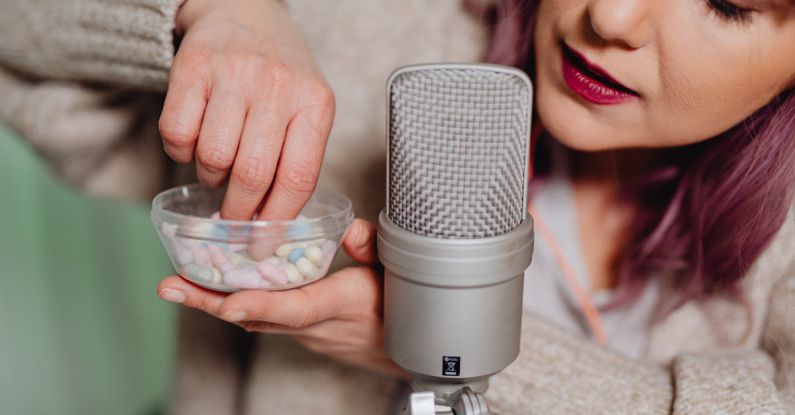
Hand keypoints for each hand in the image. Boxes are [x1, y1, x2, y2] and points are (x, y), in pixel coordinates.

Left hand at [157, 219, 408, 378]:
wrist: (407, 351)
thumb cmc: (405, 307)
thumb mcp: (400, 271)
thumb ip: (373, 247)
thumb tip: (347, 229)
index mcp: (343, 306)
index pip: (298, 308)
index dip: (262, 306)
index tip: (228, 304)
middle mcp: (317, 325)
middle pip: (259, 318)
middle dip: (212, 302)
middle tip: (170, 287)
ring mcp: (306, 333)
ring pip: (254, 320)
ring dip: (214, 302)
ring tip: (176, 284)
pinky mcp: (301, 331)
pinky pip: (262, 319)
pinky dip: (234, 303)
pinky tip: (212, 287)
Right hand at [159, 0, 334, 220]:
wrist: (243, 12)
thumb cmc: (279, 74)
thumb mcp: (307, 108)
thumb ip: (296, 159)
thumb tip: (272, 225)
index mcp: (315, 103)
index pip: (298, 178)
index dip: (278, 220)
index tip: (263, 244)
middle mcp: (278, 86)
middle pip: (252, 174)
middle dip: (239, 210)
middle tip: (234, 219)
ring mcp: (234, 74)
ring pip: (213, 158)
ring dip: (212, 177)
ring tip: (219, 167)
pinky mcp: (191, 68)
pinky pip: (177, 134)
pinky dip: (181, 150)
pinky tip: (196, 139)